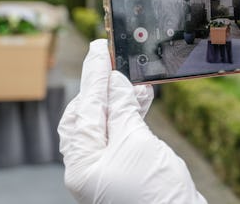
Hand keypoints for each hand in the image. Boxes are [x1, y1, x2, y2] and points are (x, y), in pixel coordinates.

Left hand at [58, 40, 206, 203]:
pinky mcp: (126, 164)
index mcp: (82, 163)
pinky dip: (131, 113)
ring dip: (121, 98)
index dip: (93, 76)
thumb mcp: (136, 143)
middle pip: (89, 115)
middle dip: (102, 87)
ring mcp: (107, 166)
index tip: (99, 50)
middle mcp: (89, 165)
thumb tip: (115, 83)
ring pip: (108, 122)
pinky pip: (123, 132)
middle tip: (112, 61)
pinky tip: (142, 98)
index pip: (84, 109)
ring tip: (134, 78)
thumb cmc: (157, 192)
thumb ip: (122, 111)